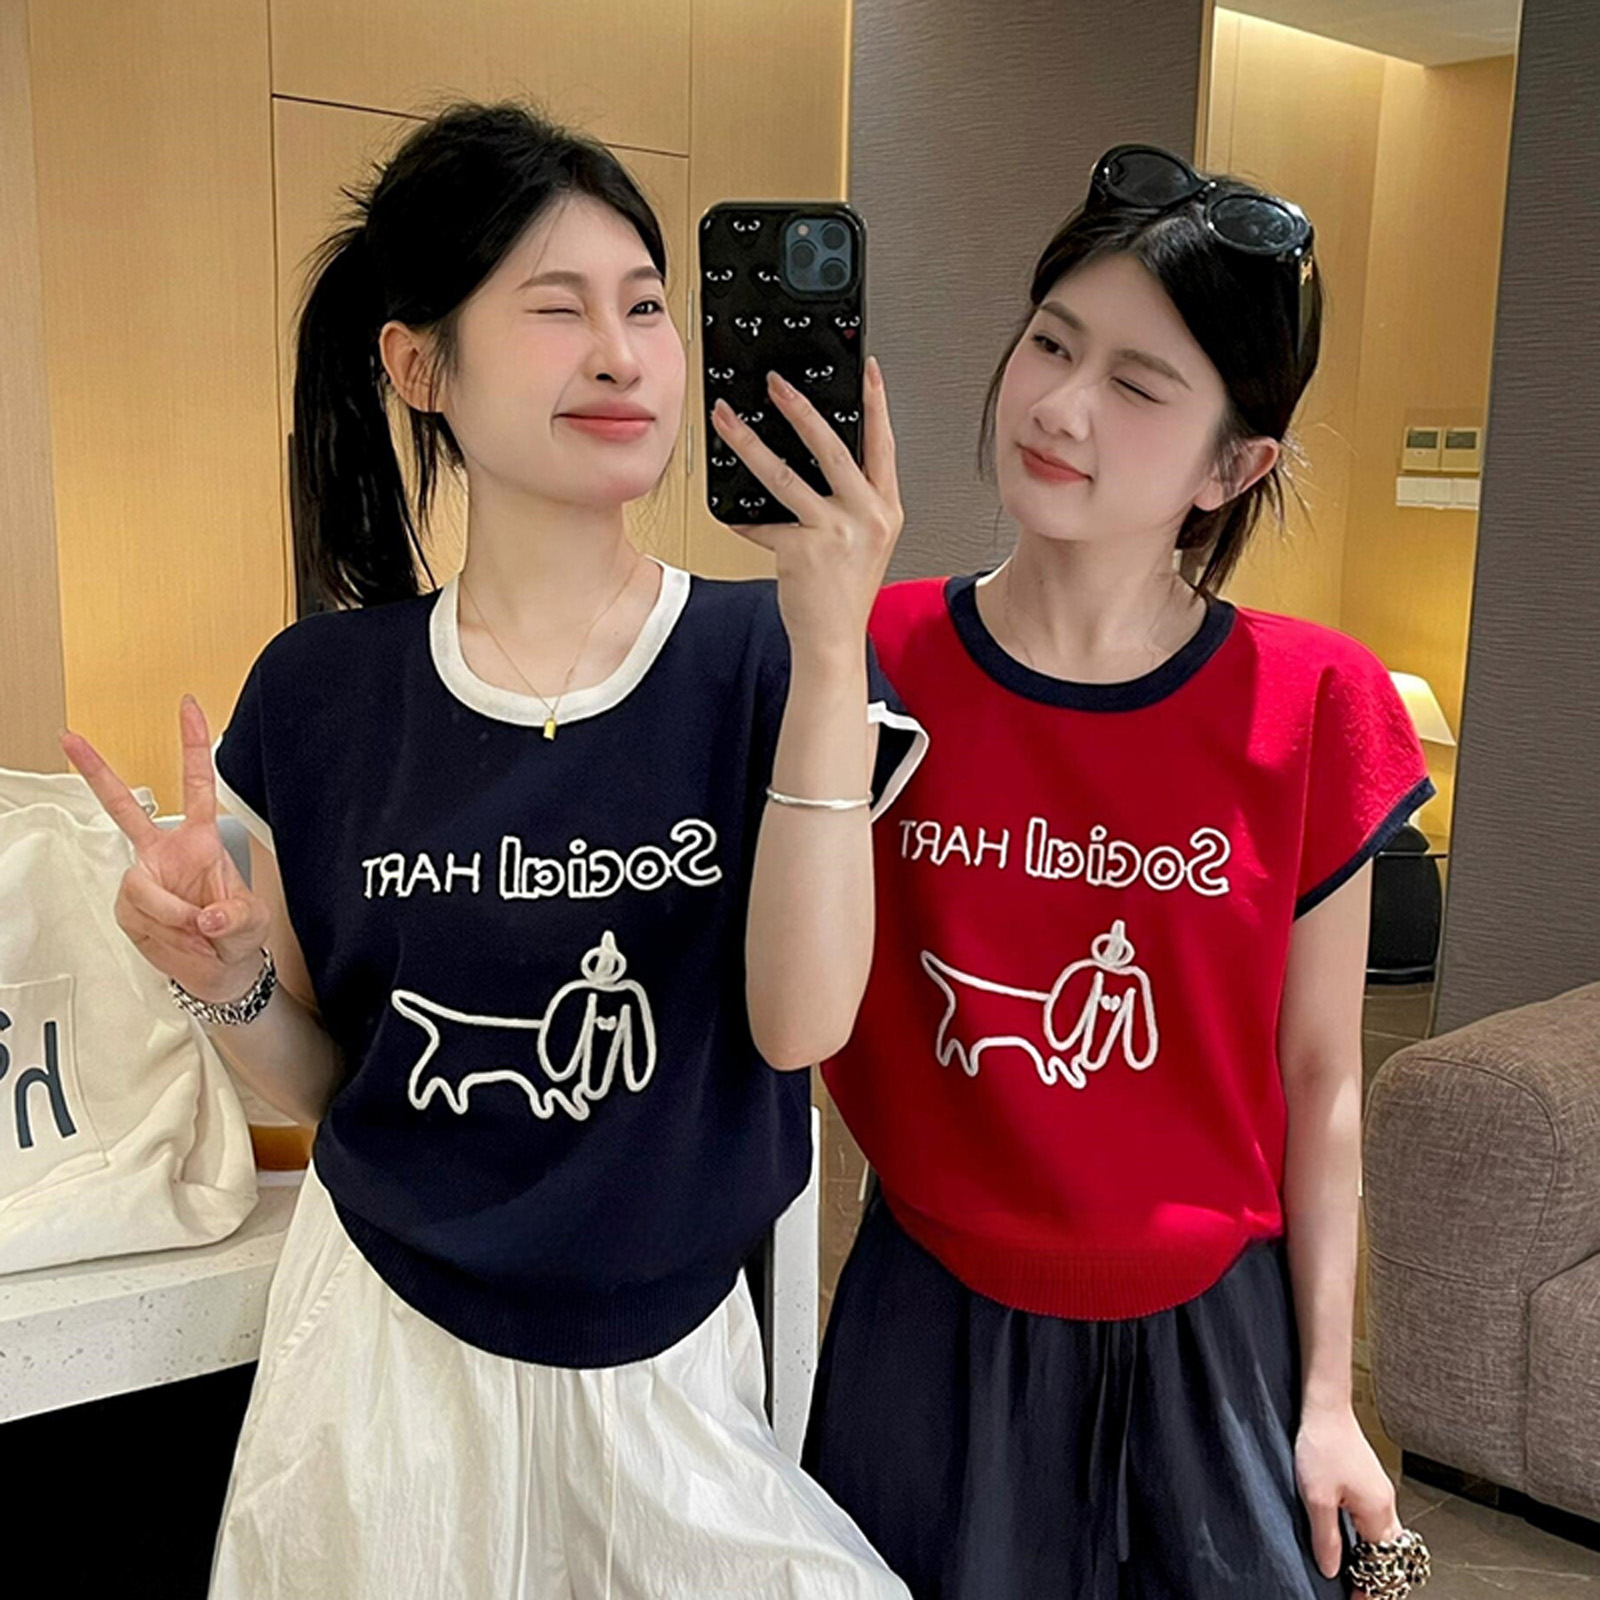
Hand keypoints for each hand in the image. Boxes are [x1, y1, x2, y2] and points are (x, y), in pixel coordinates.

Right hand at [62, 697, 270, 1004]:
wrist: (220, 971)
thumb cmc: (238, 934)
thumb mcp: (254, 922)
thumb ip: (237, 918)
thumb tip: (208, 916)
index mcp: (202, 840)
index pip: (198, 785)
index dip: (193, 746)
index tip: (187, 709)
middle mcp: (167, 852)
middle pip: (124, 807)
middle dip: (97, 773)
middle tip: (71, 740)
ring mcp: (145, 878)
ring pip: (142, 887)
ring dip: (174, 915)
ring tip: (197, 930)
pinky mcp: (130, 906)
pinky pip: (141, 912)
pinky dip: (165, 930)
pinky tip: (179, 937)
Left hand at [710, 355, 901, 663]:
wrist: (834, 641)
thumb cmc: (845, 593)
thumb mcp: (866, 542)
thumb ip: (852, 502)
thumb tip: (814, 458)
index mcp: (886, 509)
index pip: (882, 444)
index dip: (876, 403)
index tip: (866, 369)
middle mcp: (867, 516)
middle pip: (832, 447)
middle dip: (800, 408)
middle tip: (775, 383)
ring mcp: (835, 533)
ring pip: (785, 475)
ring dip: (750, 442)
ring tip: (727, 419)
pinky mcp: (802, 550)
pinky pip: (762, 522)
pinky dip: (742, 516)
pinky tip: (729, 509)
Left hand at [1295, 1400, 1401, 1595]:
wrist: (1325, 1408)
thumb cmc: (1321, 1446)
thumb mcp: (1316, 1497)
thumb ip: (1326, 1537)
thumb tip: (1331, 1570)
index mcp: (1378, 1512)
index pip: (1384, 1565)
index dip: (1372, 1588)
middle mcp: (1386, 1504)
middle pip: (1392, 1554)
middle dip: (1379, 1575)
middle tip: (1358, 1591)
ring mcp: (1380, 1491)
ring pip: (1386, 1537)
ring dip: (1374, 1556)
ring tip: (1356, 1572)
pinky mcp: (1370, 1481)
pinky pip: (1377, 1521)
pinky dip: (1369, 1538)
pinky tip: (1352, 1539)